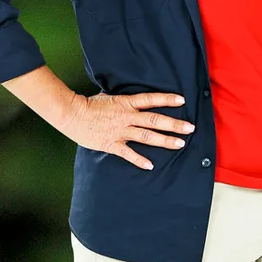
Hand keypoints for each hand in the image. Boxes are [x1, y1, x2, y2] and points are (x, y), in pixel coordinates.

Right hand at [60, 91, 192, 169]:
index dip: (166, 99)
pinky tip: (150, 165)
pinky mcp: (112, 144)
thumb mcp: (108, 96)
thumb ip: (122, 101)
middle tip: (190, 128)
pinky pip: (128, 154)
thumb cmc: (89, 104)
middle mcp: (126, 117)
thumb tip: (133, 100)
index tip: (181, 100)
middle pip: (154, 120)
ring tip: (179, 144)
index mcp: (125, 103)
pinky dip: (140, 160)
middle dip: (173, 124)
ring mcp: (120, 131)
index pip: (150, 99)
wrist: (72, 114)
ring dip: (164, 141)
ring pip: (146, 137)